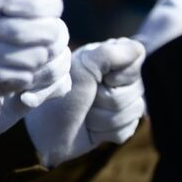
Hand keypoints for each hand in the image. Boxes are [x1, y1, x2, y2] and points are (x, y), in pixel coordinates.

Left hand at [24, 39, 147, 166]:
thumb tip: (139, 47)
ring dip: (104, 117)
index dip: (122, 73)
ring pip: (133, 111)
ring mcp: (121, 103)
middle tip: (87, 99)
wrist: (42, 134)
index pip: (138, 57)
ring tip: (85, 115)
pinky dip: (105, 132)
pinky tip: (90, 128)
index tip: (100, 78)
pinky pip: (127, 129)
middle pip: (137, 89)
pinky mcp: (119, 125)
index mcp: (110, 58)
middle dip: (108, 100)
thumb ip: (110, 54)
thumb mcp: (82, 70)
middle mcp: (118, 78)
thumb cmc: (60, 96)